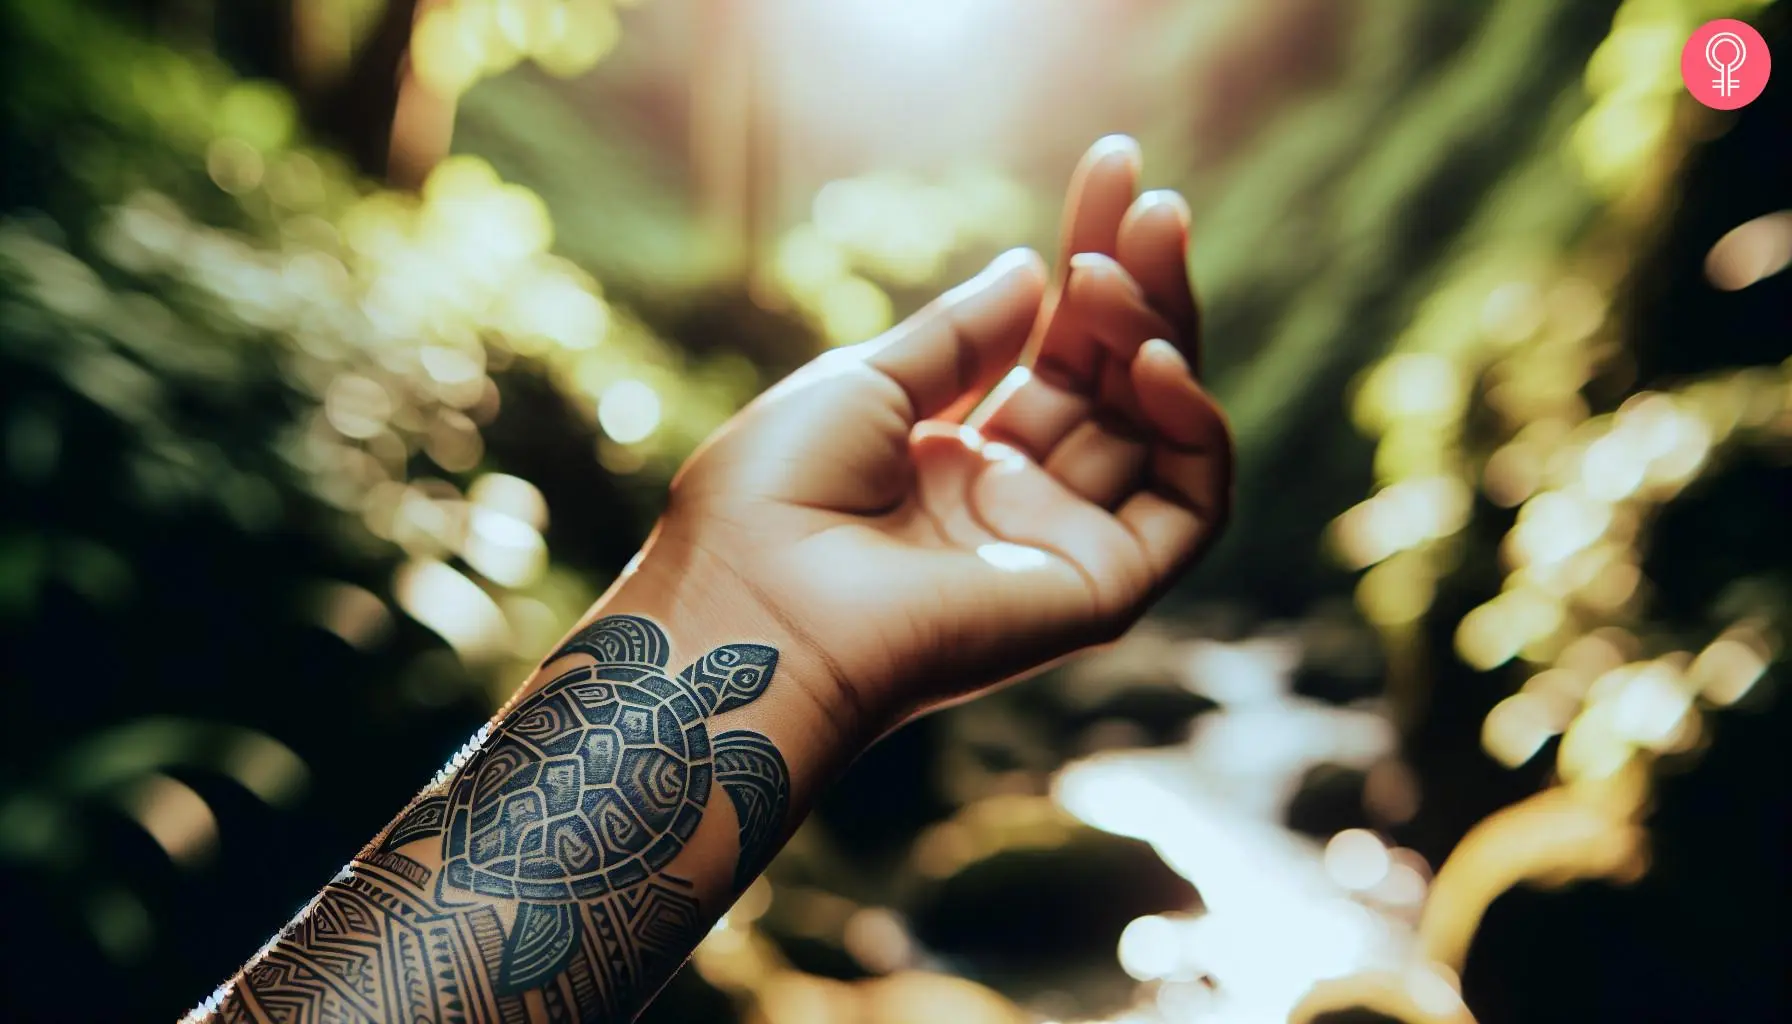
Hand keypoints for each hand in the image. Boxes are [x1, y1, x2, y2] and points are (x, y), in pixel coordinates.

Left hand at [634, 136, 1232, 730]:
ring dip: (1157, 335)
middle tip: (1151, 199)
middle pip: (1110, 381)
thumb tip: (1035, 269)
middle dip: (1135, 286)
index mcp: (951, 460)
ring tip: (1120, 266)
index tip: (1112, 170)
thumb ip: (960, 334)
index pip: (1051, 350)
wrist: (753, 608)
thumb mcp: (864, 382)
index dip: (1085, 263)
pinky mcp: (1099, 592)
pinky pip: (1189, 507)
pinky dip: (1194, 429)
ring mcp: (1058, 546)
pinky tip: (1154, 360)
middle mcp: (1013, 502)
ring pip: (1158, 431)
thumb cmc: (773, 501)